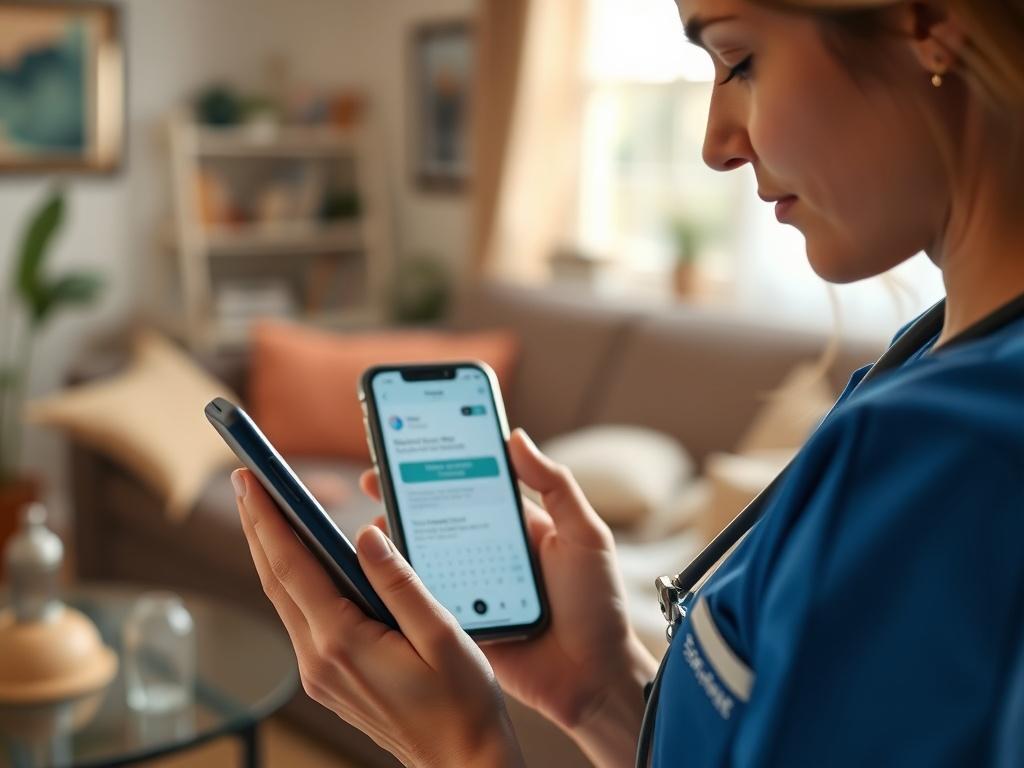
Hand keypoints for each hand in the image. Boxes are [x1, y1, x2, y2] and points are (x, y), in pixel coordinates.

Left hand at [233, 469, 523, 767]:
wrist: (461, 761)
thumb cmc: (461, 702)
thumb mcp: (442, 634)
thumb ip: (399, 582)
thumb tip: (364, 535)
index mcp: (343, 642)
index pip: (293, 565)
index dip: (268, 517)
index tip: (251, 479)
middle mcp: (319, 659)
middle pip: (276, 579)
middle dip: (258, 524)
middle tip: (246, 479)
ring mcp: (319, 672)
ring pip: (284, 598)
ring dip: (272, 550)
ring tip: (266, 508)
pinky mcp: (328, 677)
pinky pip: (300, 617)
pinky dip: (293, 579)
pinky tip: (300, 558)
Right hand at [360, 429, 657, 767]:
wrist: (594, 679)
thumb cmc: (598, 604)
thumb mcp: (585, 536)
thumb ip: (555, 486)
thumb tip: (515, 436)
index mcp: (515, 524)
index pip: (470, 484)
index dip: (440, 464)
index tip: (408, 444)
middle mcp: (487, 550)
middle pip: (438, 516)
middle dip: (404, 495)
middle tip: (373, 479)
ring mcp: (470, 586)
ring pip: (424, 556)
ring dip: (396, 540)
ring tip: (371, 525)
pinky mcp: (459, 621)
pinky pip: (424, 599)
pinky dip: (400, 586)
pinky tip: (376, 572)